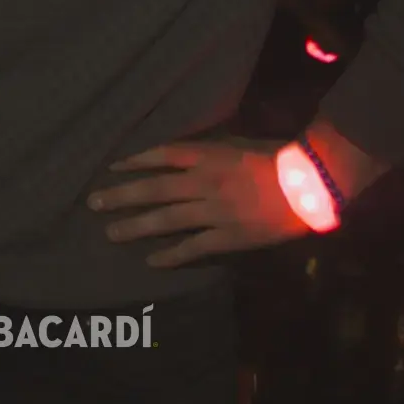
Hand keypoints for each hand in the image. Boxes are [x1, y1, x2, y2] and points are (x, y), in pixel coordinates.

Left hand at [88, 139, 307, 267]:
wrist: (309, 184)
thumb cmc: (278, 157)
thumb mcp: (239, 142)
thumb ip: (212, 149)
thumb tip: (185, 152)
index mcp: (207, 155)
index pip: (162, 155)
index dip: (135, 161)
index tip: (113, 167)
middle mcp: (203, 182)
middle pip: (153, 189)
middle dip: (121, 196)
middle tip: (94, 203)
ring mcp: (213, 211)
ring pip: (165, 219)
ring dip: (135, 226)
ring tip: (110, 232)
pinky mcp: (228, 236)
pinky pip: (193, 247)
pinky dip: (171, 255)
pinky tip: (151, 260)